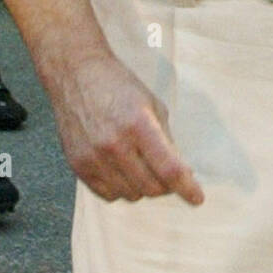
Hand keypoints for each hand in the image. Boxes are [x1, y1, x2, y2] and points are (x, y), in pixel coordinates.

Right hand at [51, 54, 204, 205]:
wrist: (76, 74)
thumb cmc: (118, 86)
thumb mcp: (152, 104)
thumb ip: (166, 139)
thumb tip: (182, 172)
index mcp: (139, 124)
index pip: (168, 169)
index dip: (186, 188)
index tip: (196, 197)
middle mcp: (115, 144)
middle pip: (151, 187)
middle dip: (165, 185)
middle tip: (167, 174)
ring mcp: (94, 157)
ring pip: (131, 194)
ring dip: (142, 187)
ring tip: (141, 167)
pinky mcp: (78, 165)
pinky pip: (108, 194)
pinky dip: (121, 188)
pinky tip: (122, 171)